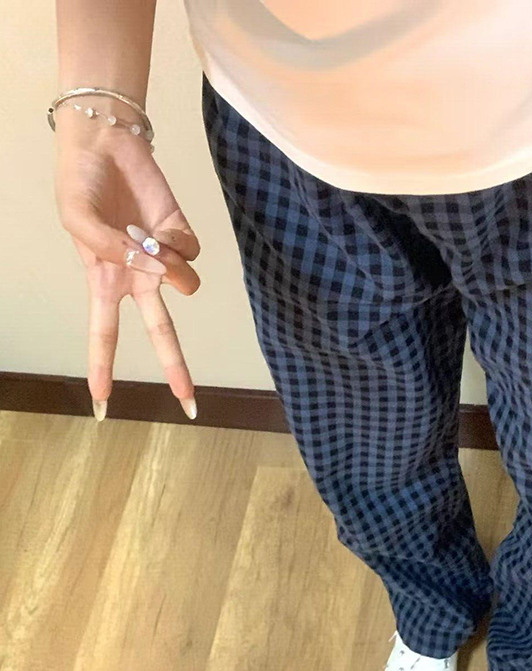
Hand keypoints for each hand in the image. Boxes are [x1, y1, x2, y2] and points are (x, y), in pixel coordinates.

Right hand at [55, 101, 201, 420]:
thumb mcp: (79, 222)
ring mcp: (162, 258)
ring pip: (184, 284)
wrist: (105, 143)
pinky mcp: (183, 235)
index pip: (104, 336)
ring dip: (169, 265)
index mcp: (104, 282)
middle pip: (161, 332)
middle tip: (190, 404)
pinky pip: (191, 250)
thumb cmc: (81, 185)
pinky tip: (158, 221)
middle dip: (175, 366)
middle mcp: (137, 278)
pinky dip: (176, 239)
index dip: (102, 370)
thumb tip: (162, 275)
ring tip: (145, 238)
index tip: (102, 406)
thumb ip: (116, 252)